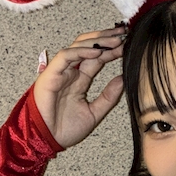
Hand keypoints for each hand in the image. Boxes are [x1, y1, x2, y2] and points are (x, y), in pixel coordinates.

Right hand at [32, 26, 126, 147]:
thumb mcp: (94, 112)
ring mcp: (60, 71)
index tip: (127, 46)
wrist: (48, 141)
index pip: (98, 58)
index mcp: (80, 80)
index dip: (112, 51)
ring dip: (97, 41)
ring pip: (78, 46)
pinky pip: (65, 56)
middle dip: (106, 39)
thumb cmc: (65, 130)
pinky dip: (81, 51)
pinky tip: (97, 52)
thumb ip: (108, 96)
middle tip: (124, 34)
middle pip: (89, 47)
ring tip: (115, 40)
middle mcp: (71, 72)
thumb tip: (123, 80)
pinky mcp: (51, 74)